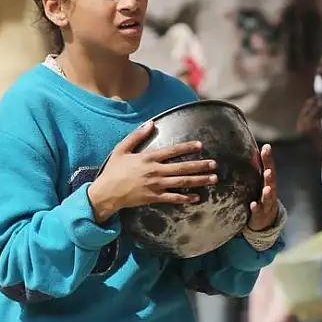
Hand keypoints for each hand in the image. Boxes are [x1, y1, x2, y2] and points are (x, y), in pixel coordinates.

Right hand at [87, 121, 216, 222]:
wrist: (107, 192)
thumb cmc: (114, 170)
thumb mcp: (122, 149)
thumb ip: (137, 136)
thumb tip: (151, 123)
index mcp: (148, 158)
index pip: (172, 151)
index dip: (187, 147)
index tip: (200, 146)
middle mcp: (155, 171)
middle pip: (182, 167)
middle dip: (200, 166)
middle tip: (214, 164)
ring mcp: (156, 185)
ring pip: (182, 182)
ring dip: (199, 180)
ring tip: (213, 178)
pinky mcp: (154, 197)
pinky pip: (173, 198)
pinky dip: (186, 198)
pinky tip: (197, 197)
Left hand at [247, 144, 279, 230]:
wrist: (266, 221)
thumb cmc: (262, 197)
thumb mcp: (261, 183)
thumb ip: (259, 167)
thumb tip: (254, 149)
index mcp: (269, 182)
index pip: (270, 168)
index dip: (268, 159)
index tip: (266, 147)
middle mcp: (270, 192)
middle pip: (271, 183)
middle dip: (270, 176)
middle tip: (269, 170)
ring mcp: (267, 204)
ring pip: (268, 198)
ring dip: (267, 193)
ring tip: (266, 188)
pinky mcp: (260, 215)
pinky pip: (258, 211)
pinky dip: (256, 208)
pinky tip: (253, 204)